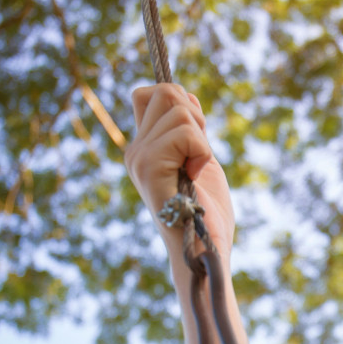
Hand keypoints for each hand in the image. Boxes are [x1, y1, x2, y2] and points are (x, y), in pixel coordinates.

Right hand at [125, 83, 234, 264]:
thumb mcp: (199, 159)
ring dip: (201, 138)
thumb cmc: (207, 214)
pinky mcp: (148, 168)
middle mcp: (134, 151)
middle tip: (199, 155)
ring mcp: (138, 158)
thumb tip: (186, 95)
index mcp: (143, 148)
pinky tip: (196, 175)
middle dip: (195, 116)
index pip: (149, 94)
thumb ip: (188, 129)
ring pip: (178, 108)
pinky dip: (202, 150)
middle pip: (165, 92)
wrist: (204, 251)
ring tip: (197, 169)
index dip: (181, 103)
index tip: (196, 139)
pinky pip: (184, 132)